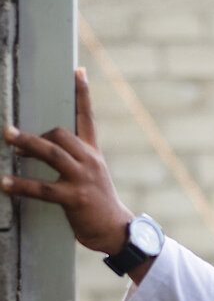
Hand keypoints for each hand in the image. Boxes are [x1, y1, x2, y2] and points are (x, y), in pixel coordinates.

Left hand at [1, 68, 132, 254]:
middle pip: (61, 134)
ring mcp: (84, 179)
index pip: (88, 118)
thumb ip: (74, 161)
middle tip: (11, 134)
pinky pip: (43, 187)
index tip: (78, 70)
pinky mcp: (75, 198)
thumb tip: (39, 149)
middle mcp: (90, 162)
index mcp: (94, 155)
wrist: (116, 230)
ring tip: (8, 138)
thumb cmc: (99, 204)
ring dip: (27, 145)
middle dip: (36, 133)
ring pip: (52, 153)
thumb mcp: (93, 177)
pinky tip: (5, 182)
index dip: (83, 94)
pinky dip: (21, 184)